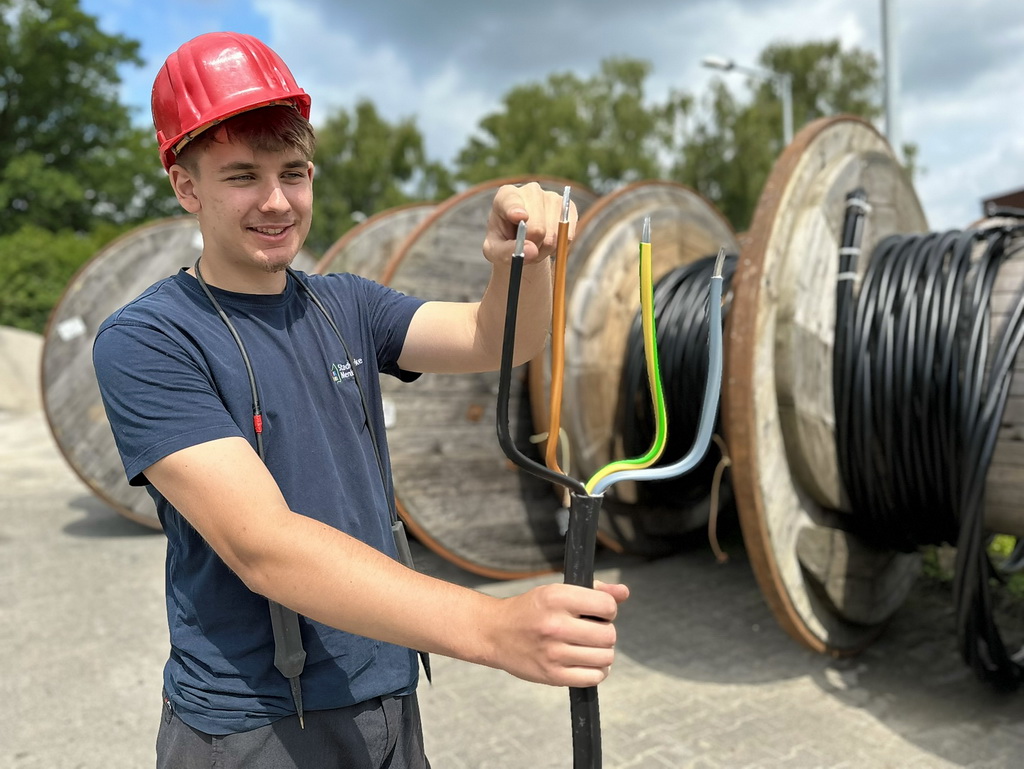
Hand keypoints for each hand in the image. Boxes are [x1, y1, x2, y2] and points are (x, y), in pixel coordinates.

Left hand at [482, 182, 577, 265]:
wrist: (521, 239)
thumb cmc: (503, 242)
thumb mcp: (496, 251)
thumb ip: (508, 251)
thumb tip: (532, 250)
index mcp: (506, 196)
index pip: (512, 201)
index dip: (516, 209)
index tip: (520, 217)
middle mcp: (530, 191)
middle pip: (537, 228)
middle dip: (532, 247)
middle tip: (526, 251)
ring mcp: (551, 196)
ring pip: (553, 236)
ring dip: (544, 250)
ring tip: (534, 246)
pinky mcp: (568, 207)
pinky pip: (567, 235)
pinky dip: (558, 247)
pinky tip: (548, 242)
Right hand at [488, 580, 628, 687]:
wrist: (495, 633)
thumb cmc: (531, 610)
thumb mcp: (556, 591)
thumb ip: (594, 591)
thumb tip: (625, 593)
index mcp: (556, 598)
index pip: (607, 606)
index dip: (608, 610)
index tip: (597, 612)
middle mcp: (555, 625)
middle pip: (609, 635)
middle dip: (606, 633)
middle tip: (592, 631)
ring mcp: (553, 653)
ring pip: (605, 658)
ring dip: (603, 653)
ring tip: (590, 647)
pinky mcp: (552, 675)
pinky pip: (593, 678)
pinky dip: (597, 671)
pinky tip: (587, 662)